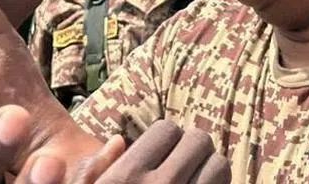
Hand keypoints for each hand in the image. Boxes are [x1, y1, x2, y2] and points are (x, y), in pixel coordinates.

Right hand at [68, 121, 230, 183]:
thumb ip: (88, 172)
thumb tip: (117, 141)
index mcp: (125, 179)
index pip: (166, 129)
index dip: (164, 140)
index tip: (159, 155)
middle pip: (198, 140)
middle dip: (190, 150)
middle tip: (182, 164)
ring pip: (220, 163)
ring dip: (209, 169)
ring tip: (195, 178)